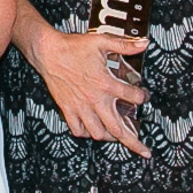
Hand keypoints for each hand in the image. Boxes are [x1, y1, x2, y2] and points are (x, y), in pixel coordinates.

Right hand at [23, 22, 148, 154]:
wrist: (48, 52)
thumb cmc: (72, 47)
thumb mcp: (101, 42)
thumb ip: (125, 45)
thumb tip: (144, 44)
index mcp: (106, 84)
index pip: (133, 97)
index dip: (142, 97)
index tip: (144, 97)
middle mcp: (95, 99)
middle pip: (118, 128)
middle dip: (134, 142)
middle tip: (143, 150)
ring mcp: (81, 107)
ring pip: (98, 133)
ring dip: (110, 137)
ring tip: (117, 137)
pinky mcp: (68, 109)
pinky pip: (78, 130)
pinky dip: (86, 133)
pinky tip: (92, 131)